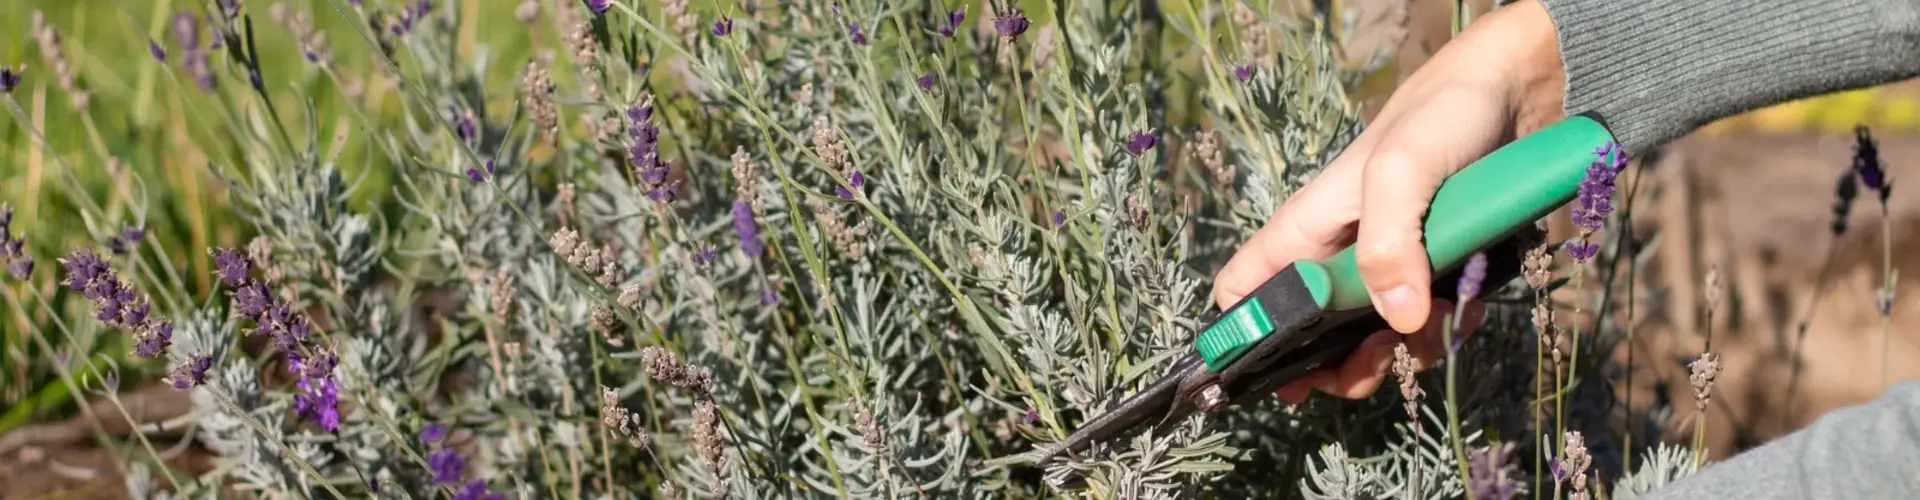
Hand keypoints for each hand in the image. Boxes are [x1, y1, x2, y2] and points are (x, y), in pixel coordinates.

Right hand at [1210, 0, 1566, 402]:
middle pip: (1311, 338)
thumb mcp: (1402, 171)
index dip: (1247, 338)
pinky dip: (1448, 329)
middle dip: (1339, 365)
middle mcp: (1341, 255)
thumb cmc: (1442, 117)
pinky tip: (1469, 307)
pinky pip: (1432, 322)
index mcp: (1307, 231)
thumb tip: (1397, 323)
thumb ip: (1388, 247)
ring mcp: (1391, 266)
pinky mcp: (1438, 272)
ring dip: (1404, 352)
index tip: (1282, 376)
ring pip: (1374, 339)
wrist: (1521, 90)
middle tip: (1376, 363)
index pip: (1245, 291)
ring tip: (1437, 327)